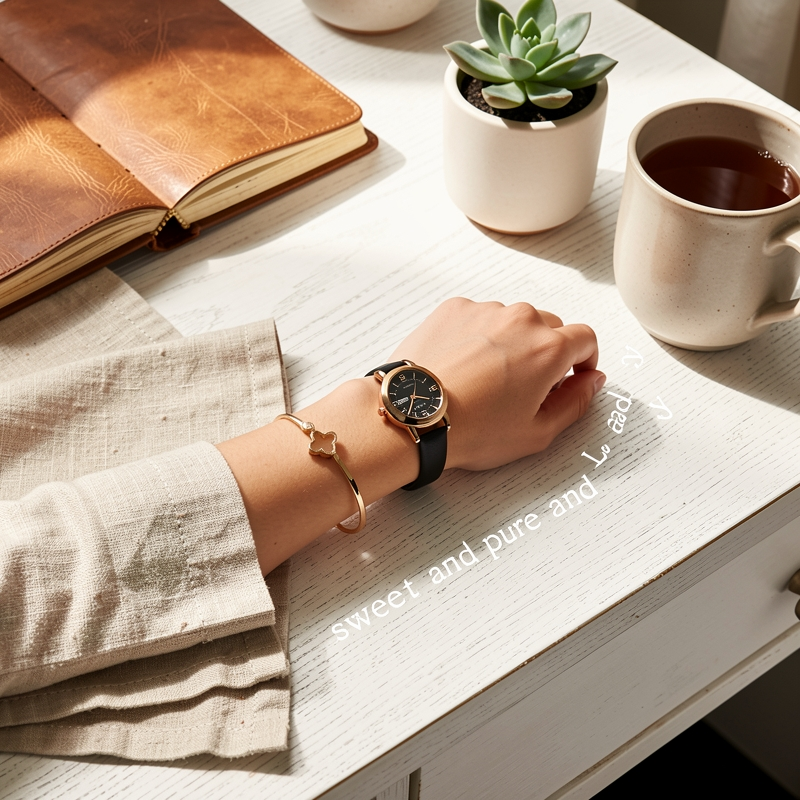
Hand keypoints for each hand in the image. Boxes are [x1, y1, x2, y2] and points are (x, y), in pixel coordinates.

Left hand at [388, 298, 603, 470]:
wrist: (412, 416)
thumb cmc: (472, 430)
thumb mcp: (537, 432)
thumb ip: (576, 403)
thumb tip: (594, 381)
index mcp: (548, 348)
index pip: (585, 339)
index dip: (584, 360)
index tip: (573, 376)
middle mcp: (521, 319)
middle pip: (550, 327)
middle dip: (547, 353)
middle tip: (525, 386)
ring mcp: (485, 310)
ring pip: (512, 321)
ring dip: (510, 342)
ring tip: (486, 378)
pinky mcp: (453, 309)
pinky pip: (478, 317)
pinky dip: (478, 335)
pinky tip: (462, 366)